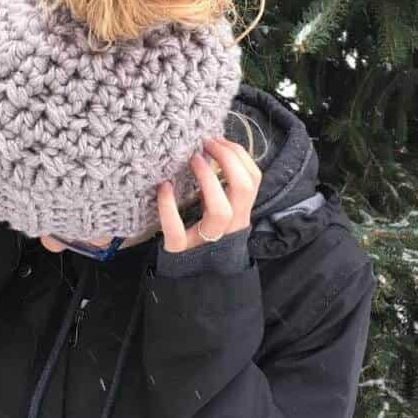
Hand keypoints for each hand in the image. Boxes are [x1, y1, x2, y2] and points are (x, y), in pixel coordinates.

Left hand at [157, 137, 261, 253]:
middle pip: (243, 188)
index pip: (254, 179)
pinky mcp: (181, 250)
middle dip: (227, 159)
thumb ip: (222, 187)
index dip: (239, 155)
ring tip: (193, 159)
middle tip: (206, 144)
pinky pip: (176, 229)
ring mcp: (208, 240)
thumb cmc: (205, 234)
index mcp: (241, 213)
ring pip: (220, 210)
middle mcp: (230, 226)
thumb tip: (213, 148)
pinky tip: (164, 187)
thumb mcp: (220, 210)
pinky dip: (168, 206)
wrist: (195, 279)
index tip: (218, 139)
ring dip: (208, 179)